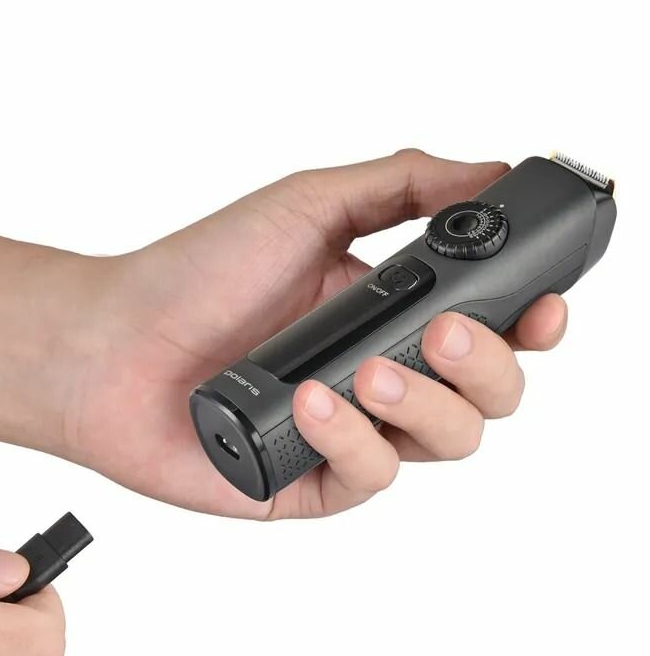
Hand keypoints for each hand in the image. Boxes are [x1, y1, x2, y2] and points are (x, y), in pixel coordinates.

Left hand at [63, 150, 567, 517]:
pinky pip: (373, 475)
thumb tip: (491, 172)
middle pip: (493, 396)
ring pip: (450, 443)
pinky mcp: (315, 483)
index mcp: (394, 314)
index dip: (535, 324)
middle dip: (490, 367)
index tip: (545, 307)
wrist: (111, 344)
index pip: (496, 329)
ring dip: (426, 404)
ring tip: (366, 371)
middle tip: (447, 334)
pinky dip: (350, 438)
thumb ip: (403, 185)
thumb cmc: (198, 274)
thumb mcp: (307, 205)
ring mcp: (353, 434)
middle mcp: (384, 377)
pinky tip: (309, 403)